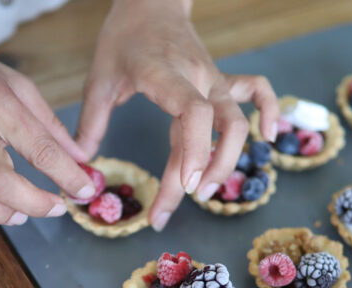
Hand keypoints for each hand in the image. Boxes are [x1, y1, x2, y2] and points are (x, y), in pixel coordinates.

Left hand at [76, 0, 278, 229]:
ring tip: (205, 191)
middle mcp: (198, 78)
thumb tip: (82, 163)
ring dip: (228, 160)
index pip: (195, 113)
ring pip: (238, 122)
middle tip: (177, 203)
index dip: (196, 152)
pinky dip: (270, 112)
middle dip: (206, 171)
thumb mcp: (99, 78)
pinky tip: (269, 137)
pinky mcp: (222, 81)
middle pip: (221, 128)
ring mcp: (214, 79)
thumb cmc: (124, 39)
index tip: (184, 186)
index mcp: (166, 75)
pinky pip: (257, 92)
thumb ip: (90, 121)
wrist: (150, 2)